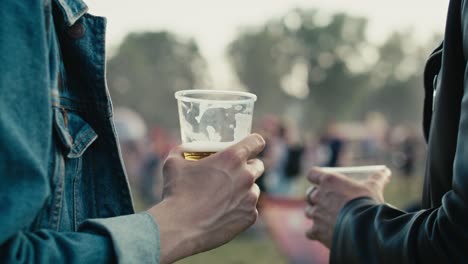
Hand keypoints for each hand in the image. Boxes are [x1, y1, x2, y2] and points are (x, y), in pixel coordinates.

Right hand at [148, 134, 264, 263]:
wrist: (180, 228)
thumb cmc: (176, 193)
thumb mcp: (174, 163)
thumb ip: (184, 151)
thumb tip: (186, 150)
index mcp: (232, 158)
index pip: (257, 141)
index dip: (254, 142)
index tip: (249, 146)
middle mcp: (246, 176)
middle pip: (258, 165)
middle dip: (248, 167)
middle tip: (232, 173)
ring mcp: (250, 198)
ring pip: (253, 188)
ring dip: (243, 189)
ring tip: (223, 197)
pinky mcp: (250, 216)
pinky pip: (250, 209)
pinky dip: (239, 209)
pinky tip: (223, 213)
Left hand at [304, 167, 390, 247]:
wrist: (365, 228)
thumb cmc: (368, 204)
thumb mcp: (374, 188)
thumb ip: (377, 178)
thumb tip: (385, 172)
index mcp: (329, 181)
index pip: (312, 174)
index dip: (315, 177)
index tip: (319, 180)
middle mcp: (319, 196)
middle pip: (309, 194)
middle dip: (316, 197)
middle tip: (326, 201)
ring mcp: (316, 214)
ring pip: (309, 212)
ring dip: (317, 215)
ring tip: (328, 218)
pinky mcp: (317, 230)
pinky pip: (309, 231)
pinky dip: (315, 233)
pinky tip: (323, 234)